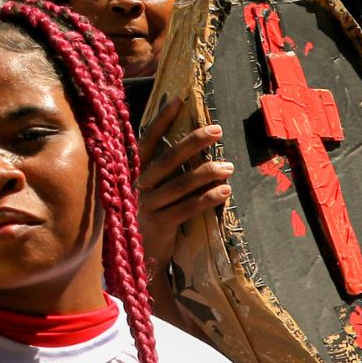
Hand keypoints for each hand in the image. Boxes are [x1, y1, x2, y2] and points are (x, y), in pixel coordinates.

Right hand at [136, 96, 232, 272]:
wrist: (135, 261)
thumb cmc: (144, 220)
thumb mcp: (143, 193)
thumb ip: (157, 172)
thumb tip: (186, 146)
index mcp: (132, 174)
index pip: (147, 142)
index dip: (162, 122)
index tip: (178, 101)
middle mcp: (137, 187)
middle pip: (169, 159)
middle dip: (194, 142)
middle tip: (217, 130)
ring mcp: (148, 207)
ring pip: (182, 184)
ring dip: (208, 172)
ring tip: (229, 167)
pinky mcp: (161, 225)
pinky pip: (189, 208)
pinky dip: (209, 198)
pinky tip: (225, 191)